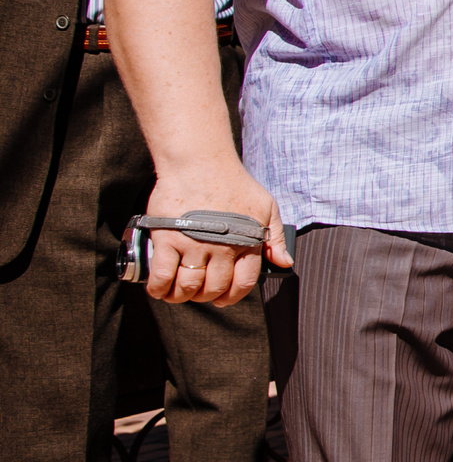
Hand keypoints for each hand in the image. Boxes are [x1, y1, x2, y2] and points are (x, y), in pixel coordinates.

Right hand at [140, 167, 288, 305]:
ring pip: (189, 286)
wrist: (200, 163)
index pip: (243, 283)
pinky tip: (159, 290)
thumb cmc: (234, 183)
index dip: (233, 296)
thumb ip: (274, 237)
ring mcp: (194, 245)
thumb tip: (284, 263)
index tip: (223, 298)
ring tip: (179, 293)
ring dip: (182, 296)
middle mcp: (221, 248)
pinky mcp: (167, 239)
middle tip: (199, 293)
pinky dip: (160, 289)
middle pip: (214, 288)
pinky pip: (162, 275)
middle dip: (206, 296)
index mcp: (247, 242)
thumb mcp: (265, 207)